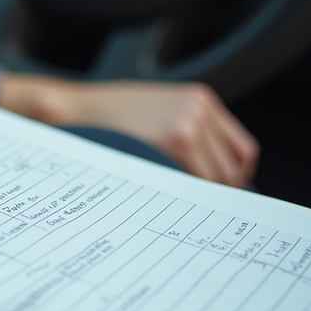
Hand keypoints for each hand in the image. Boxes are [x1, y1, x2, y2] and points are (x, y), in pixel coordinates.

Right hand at [0, 73, 258, 187]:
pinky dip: (195, 195)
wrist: (72, 110)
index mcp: (198, 100)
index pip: (239, 148)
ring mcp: (192, 122)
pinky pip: (202, 179)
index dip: (232, 177)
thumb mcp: (153, 111)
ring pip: (221, 177)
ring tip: (183, 208)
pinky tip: (173, 201)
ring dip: (206, 197)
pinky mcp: (178, 138)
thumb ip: (184, 129)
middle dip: (221, 192)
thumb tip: (207, 173)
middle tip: (199, 209)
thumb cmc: (104, 119)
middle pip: (234, 166)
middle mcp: (200, 109)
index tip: (218, 196)